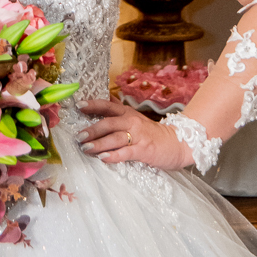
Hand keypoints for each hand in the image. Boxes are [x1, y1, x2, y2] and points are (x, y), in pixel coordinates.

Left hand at [76, 99, 192, 169]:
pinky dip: (113, 155)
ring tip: (86, 148)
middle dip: (92, 129)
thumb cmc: (152, 132)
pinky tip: (103, 158)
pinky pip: (125, 152)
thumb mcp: (135, 117)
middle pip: (108, 123)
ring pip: (115, 138)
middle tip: (79, 136)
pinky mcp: (143, 150)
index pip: (108, 105)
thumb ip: (119, 111)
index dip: (93, 105)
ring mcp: (137, 136)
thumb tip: (104, 98)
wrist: (177, 143)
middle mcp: (132, 122)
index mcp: (128, 113)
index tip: (79, 105)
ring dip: (99, 143)